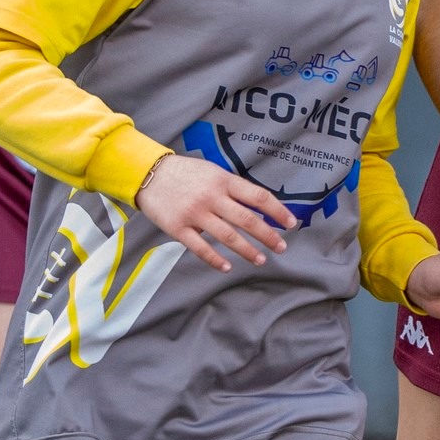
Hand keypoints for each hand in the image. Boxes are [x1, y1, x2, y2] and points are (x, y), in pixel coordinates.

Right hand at [134, 155, 298, 272]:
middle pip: (247, 219)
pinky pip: (200, 247)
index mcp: (224, 180)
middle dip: (268, 235)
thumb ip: (232, 188)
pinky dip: (215, 259)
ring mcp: (195, 213)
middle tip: (281, 247)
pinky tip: (227, 267)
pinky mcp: (178, 227)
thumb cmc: (186, 173)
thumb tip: (257, 206)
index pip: (258, 197)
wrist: (149, 173)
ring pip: (227, 236)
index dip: (277, 211)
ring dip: (247, 250)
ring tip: (261, 260)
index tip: (291, 223)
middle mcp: (212, 197)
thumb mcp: (213, 172)